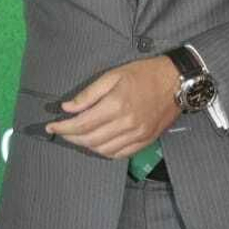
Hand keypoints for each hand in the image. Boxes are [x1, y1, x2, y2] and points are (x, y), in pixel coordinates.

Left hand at [44, 57, 179, 157]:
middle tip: (61, 131)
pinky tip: (97, 143)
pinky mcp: (146, 140)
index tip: (51, 126)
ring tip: (77, 136)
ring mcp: (138, 135)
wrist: (176, 81)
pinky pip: (121, 154)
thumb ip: (88, 94)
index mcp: (116, 105)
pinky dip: (105, 152)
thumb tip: (67, 108)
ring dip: (86, 146)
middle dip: (71, 138)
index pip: (82, 124)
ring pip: (104, 150)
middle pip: (90, 140)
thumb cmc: (143, 74)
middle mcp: (127, 124)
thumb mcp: (112, 75)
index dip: (63, 128)